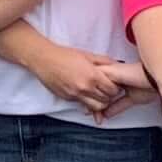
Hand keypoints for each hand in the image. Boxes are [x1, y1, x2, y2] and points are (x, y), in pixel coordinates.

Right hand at [28, 40, 145, 115]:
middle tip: (107, 90)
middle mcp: (85, 88)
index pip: (113, 90)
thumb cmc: (64, 55)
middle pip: (106, 100)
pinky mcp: (68, 98)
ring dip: (99, 102)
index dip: (116, 88)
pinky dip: (87, 102)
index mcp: (92, 75)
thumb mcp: (87, 55)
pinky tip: (86, 94)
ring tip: (98, 95)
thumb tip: (117, 65)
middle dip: (109, 96)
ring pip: (96, 107)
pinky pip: (83, 104)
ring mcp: (76, 95)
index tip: (114, 85)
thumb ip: (104, 61)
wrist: (44, 60)